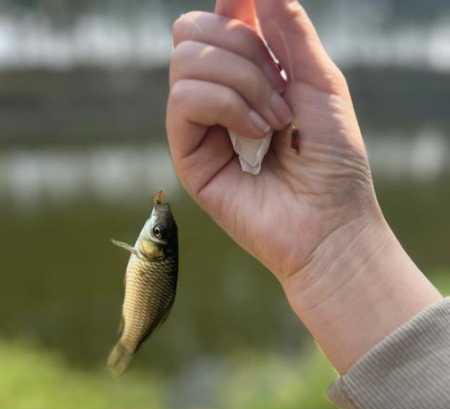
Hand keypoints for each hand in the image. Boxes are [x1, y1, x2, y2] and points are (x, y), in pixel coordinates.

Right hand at [167, 0, 375, 280]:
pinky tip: (256, 135)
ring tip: (275, 123)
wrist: (328, 223)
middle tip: (281, 93)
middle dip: (243, 49)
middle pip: (192, 32)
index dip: (234, 5)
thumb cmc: (333, 160)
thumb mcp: (321, 81)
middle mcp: (219, 96)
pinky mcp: (188, 155)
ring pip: (187, 61)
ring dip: (242, 83)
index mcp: (249, 75)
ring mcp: (200, 126)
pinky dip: (227, 106)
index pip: (219, 18)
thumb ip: (289, 29)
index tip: (257, 9)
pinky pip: (184, 99)